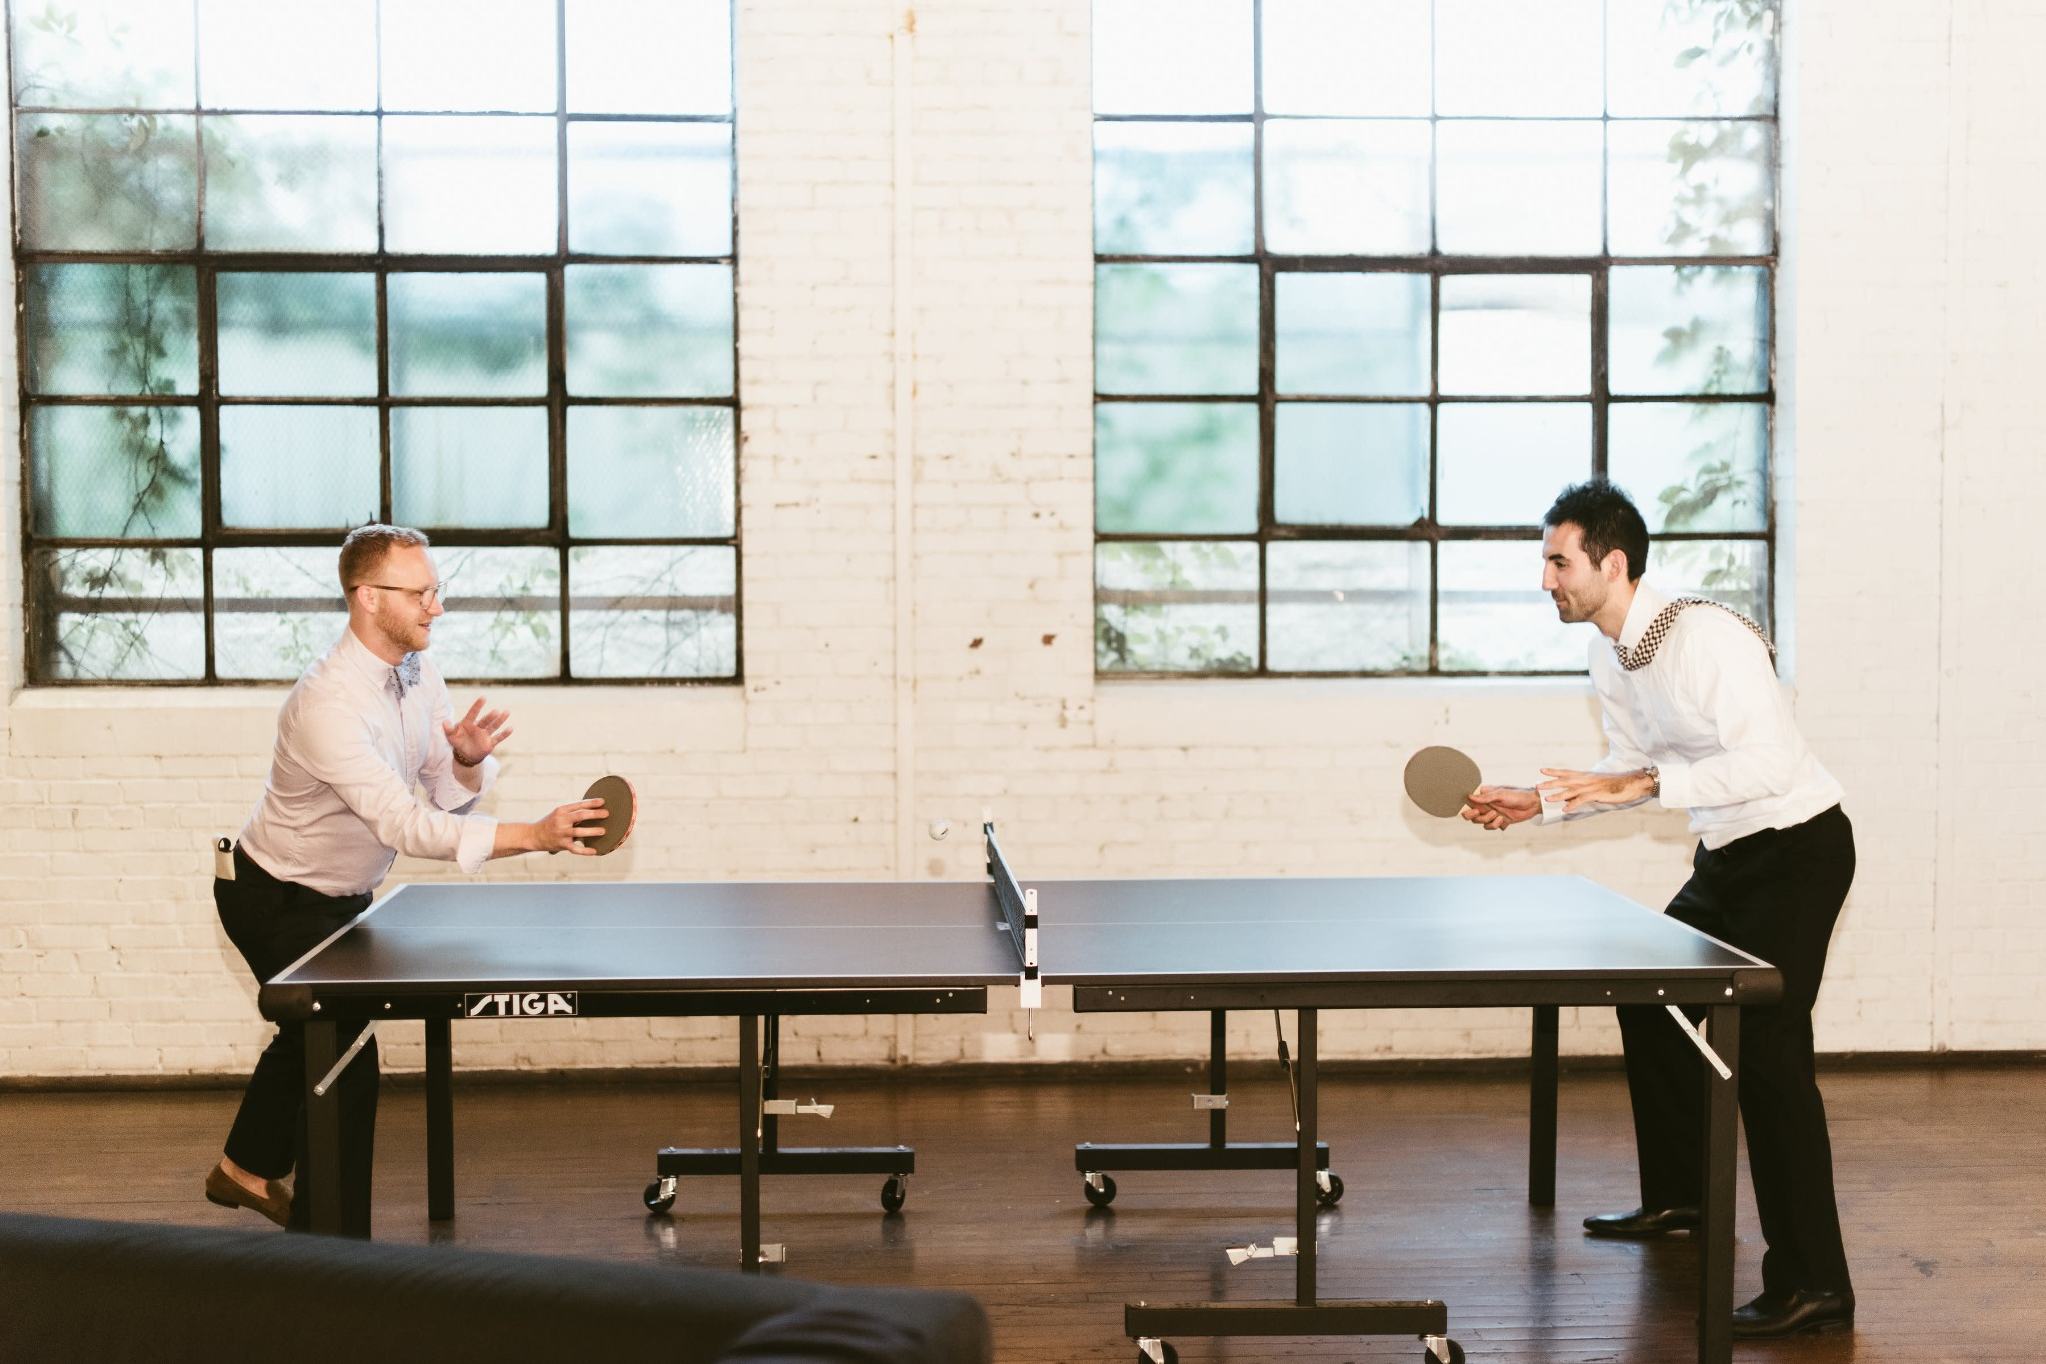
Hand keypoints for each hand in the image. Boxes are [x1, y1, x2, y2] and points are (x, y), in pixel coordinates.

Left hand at [444, 697, 511, 766]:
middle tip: (496, 712)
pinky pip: (498, 738)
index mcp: (468, 724)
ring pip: (494, 726)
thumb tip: (444, 722)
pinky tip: (511, 728)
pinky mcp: (490, 743)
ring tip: (506, 712)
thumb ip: (448, 729)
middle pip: (485, 720)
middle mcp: (478, 727)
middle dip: (490, 717)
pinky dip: (504, 734)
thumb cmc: (458, 743)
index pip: (473, 713)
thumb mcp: (450, 737)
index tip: (483, 698)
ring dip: (500, 720)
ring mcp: (485, 735)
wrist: (465, 755)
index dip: (477, 706)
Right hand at [533, 798, 607, 854]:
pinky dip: (585, 851)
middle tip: (606, 814)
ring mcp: (561, 833)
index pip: (579, 805)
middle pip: (581, 816)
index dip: (592, 803)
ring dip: (592, 831)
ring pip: (579, 832)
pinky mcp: (561, 845)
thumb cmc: (550, 823)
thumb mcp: (559, 814)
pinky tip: (594, 851)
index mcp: (561, 810)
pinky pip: (575, 849)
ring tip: (603, 831)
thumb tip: (594, 809)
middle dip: (595, 814)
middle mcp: (561, 820)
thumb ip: (573, 812)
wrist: (533, 836)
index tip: (603, 801)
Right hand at [1460, 785, 1540, 831]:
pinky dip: (1495, 825)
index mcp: (1485, 796)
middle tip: (1480, 813)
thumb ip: (1486, 797)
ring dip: (1487, 820)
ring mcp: (1492, 814)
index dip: (1466, 807)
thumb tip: (1470, 796)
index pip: (1469, 802)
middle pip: (1471, 815)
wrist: (1532, 805)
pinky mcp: (1498, 821)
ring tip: (1497, 815)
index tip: (1474, 809)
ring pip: (1480, 822)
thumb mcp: (1501, 794)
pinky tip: (1503, 820)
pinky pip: (1490, 827)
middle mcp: (1486, 805)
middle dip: (1474, 816)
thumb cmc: (1517, 795)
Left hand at [1535, 767, 1654, 812]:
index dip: (1554, 771)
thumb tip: (1576, 796)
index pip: (1567, 772)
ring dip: (1558, 795)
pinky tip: (1565, 809)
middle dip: (1550, 783)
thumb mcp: (1599, 785)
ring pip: (1571, 790)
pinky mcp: (1598, 794)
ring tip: (1547, 799)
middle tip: (1537, 785)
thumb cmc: (1616, 785)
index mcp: (1587, 776)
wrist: (1632, 784)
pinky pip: (1582, 800)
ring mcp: (1592, 787)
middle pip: (1565, 780)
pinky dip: (1573, 804)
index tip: (1541, 770)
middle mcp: (1587, 779)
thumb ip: (1587, 789)